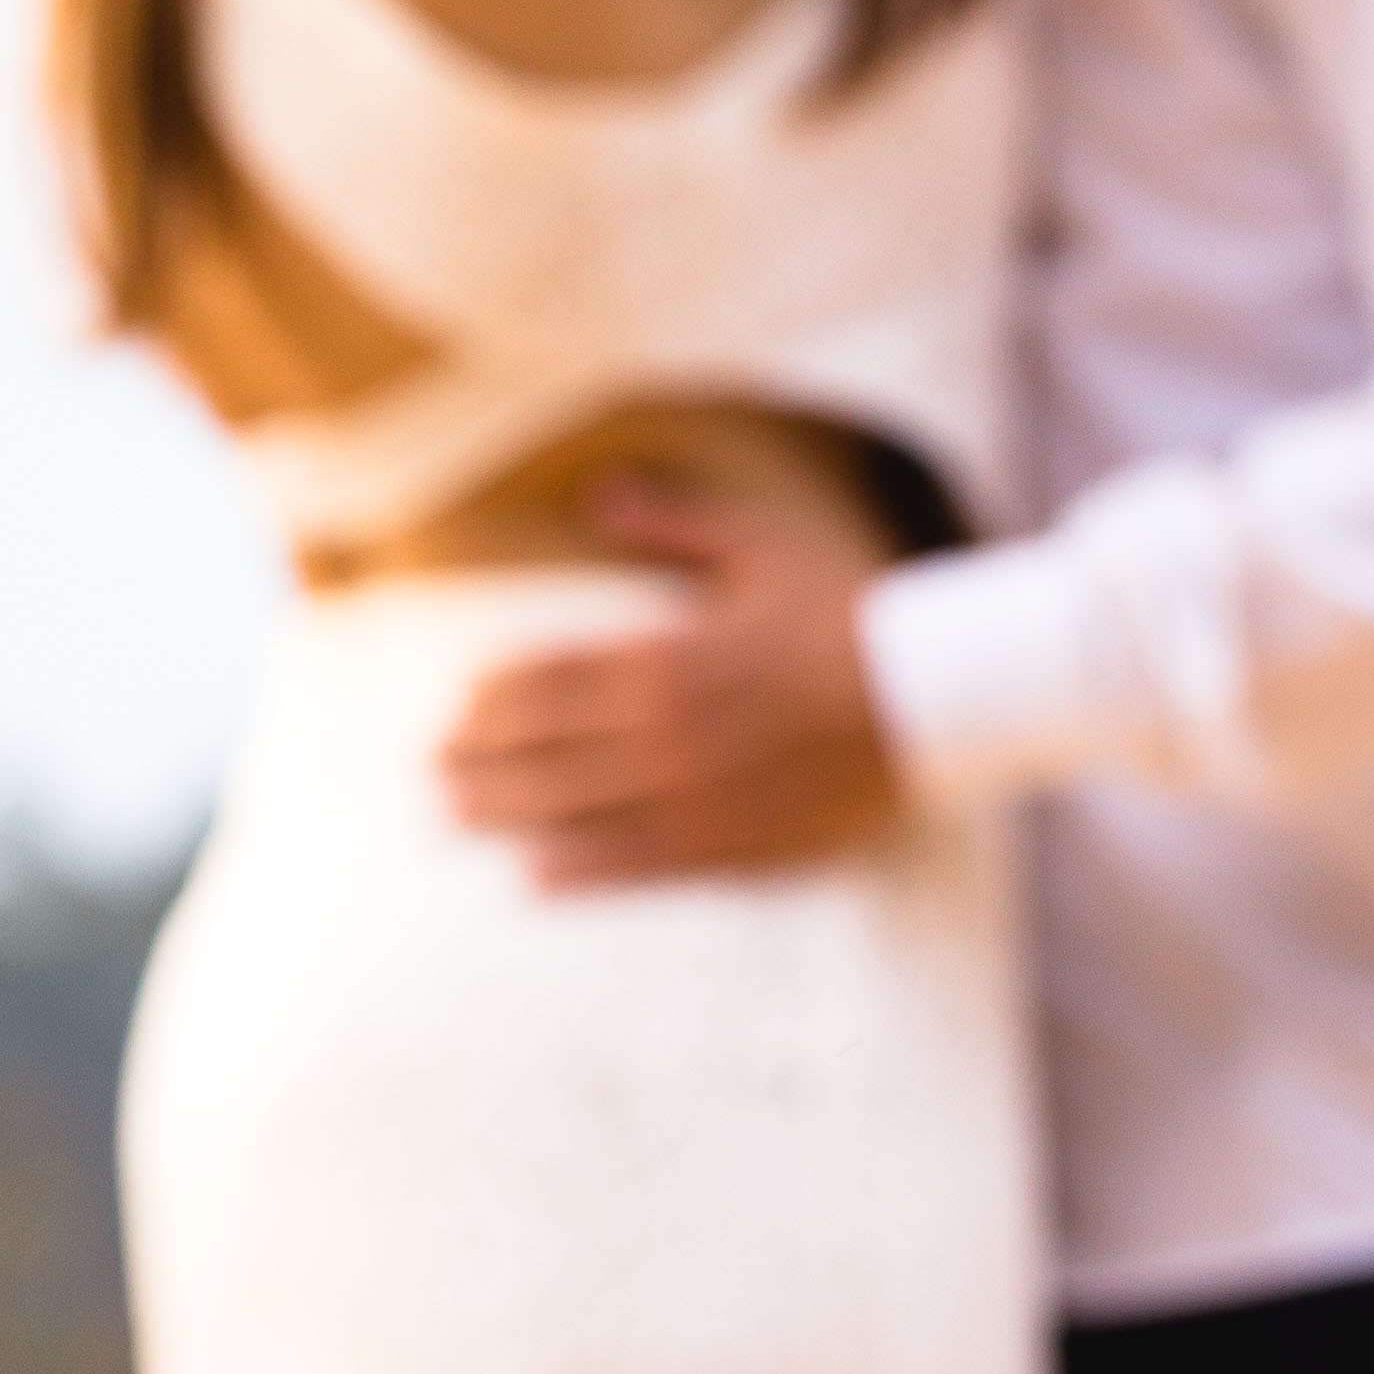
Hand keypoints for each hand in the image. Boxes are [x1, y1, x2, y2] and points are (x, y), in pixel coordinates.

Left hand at [436, 473, 907, 887]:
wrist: (943, 695)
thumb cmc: (852, 612)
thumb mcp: (760, 547)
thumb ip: (673, 524)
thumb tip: (599, 497)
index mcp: (670, 658)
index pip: (551, 682)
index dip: (494, 697)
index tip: (456, 702)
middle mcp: (670, 736)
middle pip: (545, 752)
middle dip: (479, 759)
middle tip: (430, 766)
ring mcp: (700, 798)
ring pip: (577, 813)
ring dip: (507, 815)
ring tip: (455, 816)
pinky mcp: (737, 846)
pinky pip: (641, 867)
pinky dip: (581, 873)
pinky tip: (536, 877)